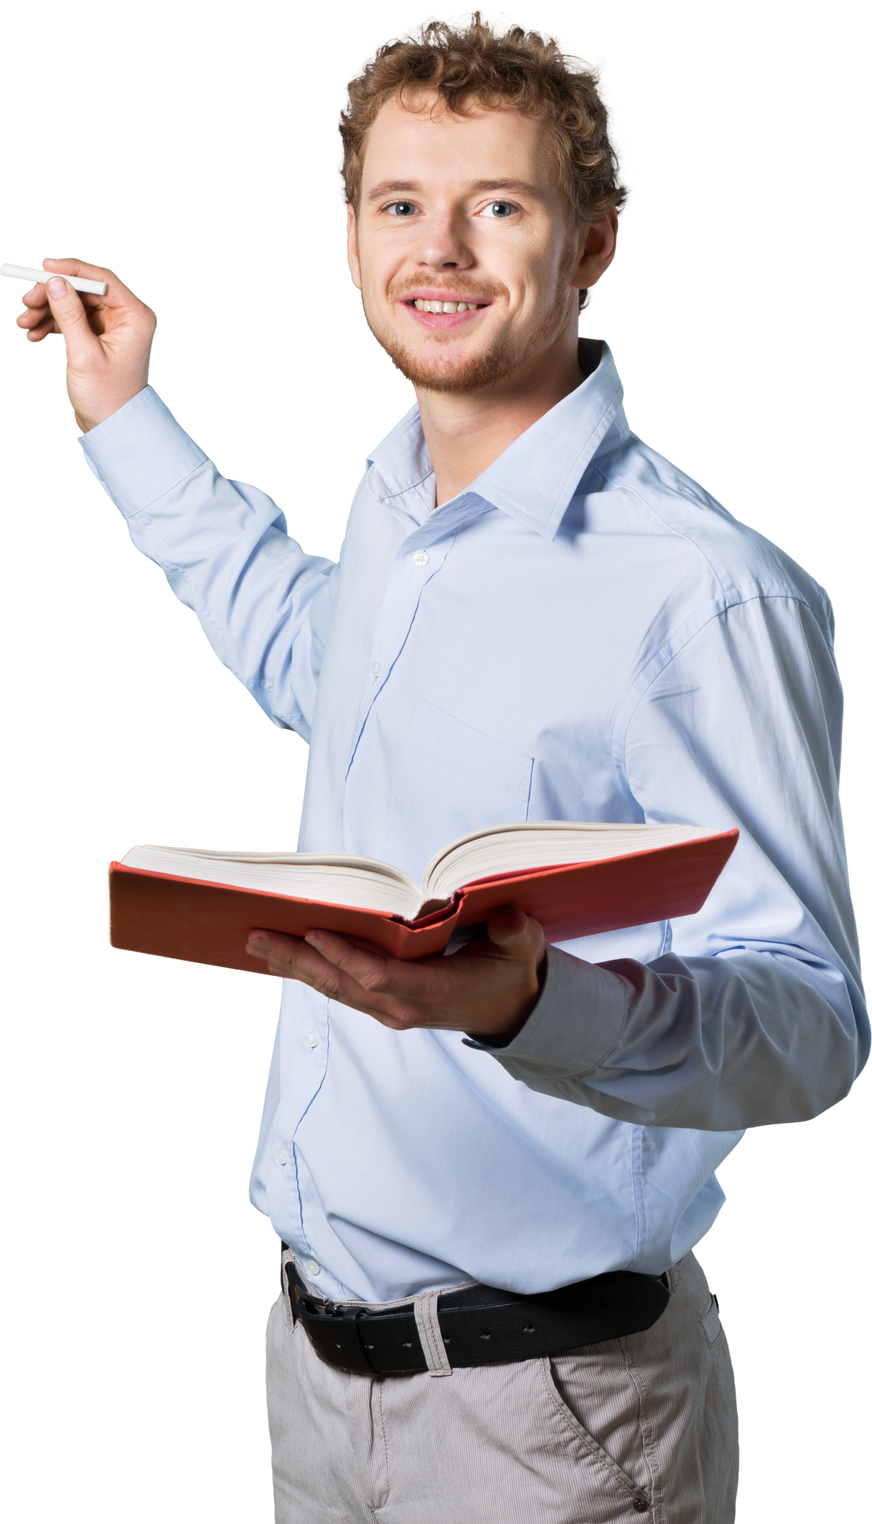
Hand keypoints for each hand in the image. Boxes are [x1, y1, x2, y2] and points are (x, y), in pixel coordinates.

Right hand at [13, 254, 158, 432]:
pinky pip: (69, 319)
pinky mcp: (95, 335)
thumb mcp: (85, 355)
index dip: (71, 269)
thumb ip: (70, 316)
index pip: (102, 278)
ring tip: (23, 325)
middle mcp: (126, 316)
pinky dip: (49, 324)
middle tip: (26, 303)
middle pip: (82, 288)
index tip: (43, 268)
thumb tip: (55, 282)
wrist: (111, 428)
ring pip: (72, 302)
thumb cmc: (107, 398)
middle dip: (51, 294)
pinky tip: (32, 336)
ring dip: (45, 310)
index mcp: (136, 316)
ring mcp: (110, 325)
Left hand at [245, 902, 546, 1042]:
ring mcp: (390, 1010)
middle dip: (298, 960)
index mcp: (434, 990)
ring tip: (257, 944)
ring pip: (334, 990)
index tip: (315, 932)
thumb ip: (516, 932)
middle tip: (257, 936)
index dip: (345, 956)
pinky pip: (340, 990)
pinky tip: (282, 960)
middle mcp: (403, 1006)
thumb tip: (509, 917)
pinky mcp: (383, 1007)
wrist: (510, 1010)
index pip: (379, 976)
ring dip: (294, 967)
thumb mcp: (522, 947)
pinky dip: (310, 973)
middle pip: (342, 985)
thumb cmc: (511, 969)